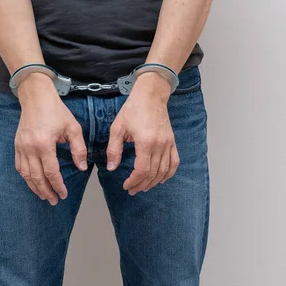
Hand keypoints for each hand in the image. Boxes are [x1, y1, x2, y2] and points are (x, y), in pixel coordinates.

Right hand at [15, 72, 87, 204]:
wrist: (36, 97)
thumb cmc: (56, 110)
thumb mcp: (73, 128)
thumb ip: (78, 149)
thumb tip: (82, 167)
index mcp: (44, 144)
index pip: (51, 172)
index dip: (58, 185)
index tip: (63, 194)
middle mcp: (30, 148)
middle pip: (36, 177)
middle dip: (46, 191)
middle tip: (54, 201)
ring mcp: (21, 147)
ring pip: (26, 174)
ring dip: (34, 187)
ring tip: (44, 195)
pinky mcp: (17, 145)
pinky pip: (19, 166)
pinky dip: (25, 177)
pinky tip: (32, 182)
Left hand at [106, 72, 179, 194]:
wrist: (150, 95)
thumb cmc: (133, 109)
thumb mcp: (117, 128)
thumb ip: (114, 149)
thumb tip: (112, 168)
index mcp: (145, 142)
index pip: (141, 170)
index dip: (133, 181)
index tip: (126, 185)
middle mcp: (159, 145)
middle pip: (153, 173)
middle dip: (142, 185)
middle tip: (132, 190)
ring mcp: (168, 143)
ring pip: (164, 170)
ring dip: (154, 182)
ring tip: (143, 187)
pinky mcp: (172, 141)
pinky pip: (174, 162)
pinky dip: (169, 173)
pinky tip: (161, 179)